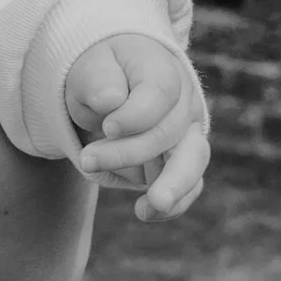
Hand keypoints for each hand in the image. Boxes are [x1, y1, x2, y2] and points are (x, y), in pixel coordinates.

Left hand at [65, 31, 208, 221]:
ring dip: (172, 186)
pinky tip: (145, 212)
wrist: (109, 87)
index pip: (160, 94)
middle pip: (171, 132)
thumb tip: (110, 100)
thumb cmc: (100, 75)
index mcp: (162, 70)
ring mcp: (186, 134)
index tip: (107, 127)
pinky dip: (172, 204)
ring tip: (147, 207)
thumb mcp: (89, 67)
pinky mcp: (181, 162)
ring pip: (193, 161)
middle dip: (128, 152)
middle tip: (88, 159)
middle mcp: (183, 103)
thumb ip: (98, 79)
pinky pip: (188, 185)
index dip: (134, 116)